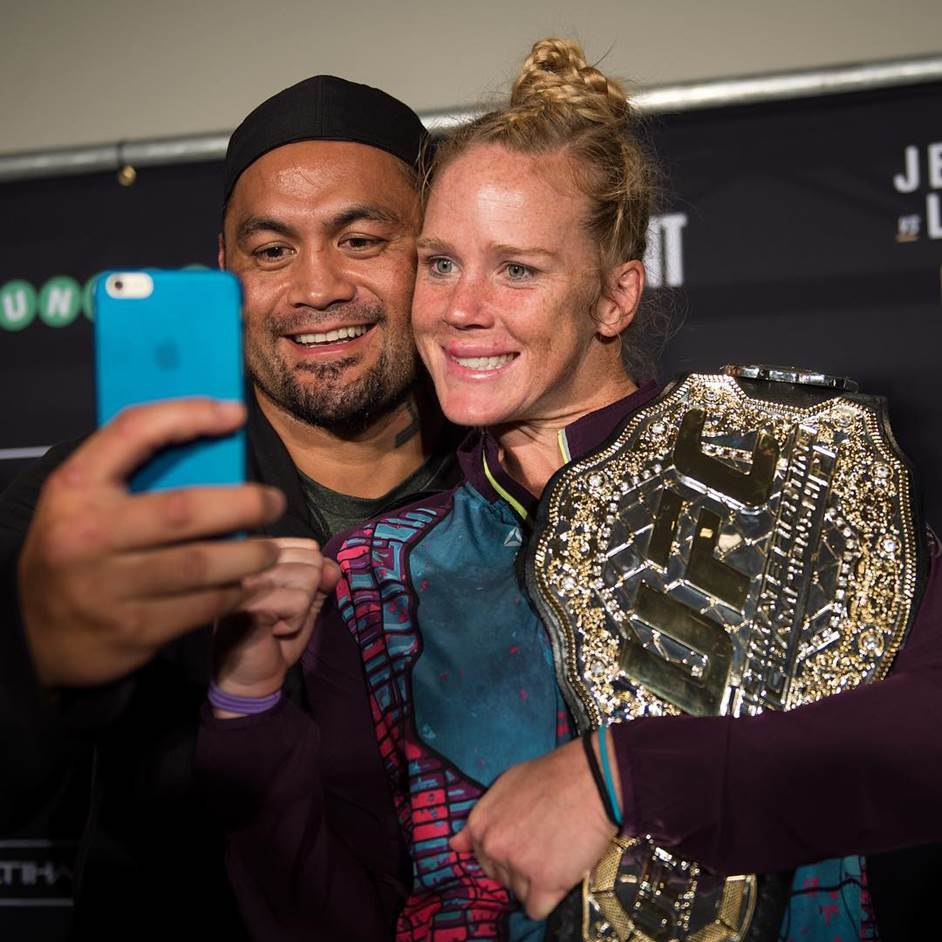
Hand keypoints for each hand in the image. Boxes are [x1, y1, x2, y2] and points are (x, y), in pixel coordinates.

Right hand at [19, 398, 285, 687]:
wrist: (34, 635)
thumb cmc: (76, 551)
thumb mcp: (84, 502)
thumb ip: (134, 473)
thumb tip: (215, 437)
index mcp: (75, 489)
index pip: (132, 432)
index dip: (187, 415)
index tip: (235, 413)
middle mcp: (88, 535)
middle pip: (184, 511)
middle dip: (244, 504)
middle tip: (273, 502)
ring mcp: (108, 588)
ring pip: (201, 565)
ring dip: (250, 555)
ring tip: (269, 550)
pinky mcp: (133, 630)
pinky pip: (202, 607)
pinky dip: (234, 593)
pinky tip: (246, 585)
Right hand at [211, 538, 339, 706]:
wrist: (252, 676)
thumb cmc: (276, 636)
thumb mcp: (305, 601)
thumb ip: (322, 579)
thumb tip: (333, 568)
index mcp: (258, 552)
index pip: (310, 547)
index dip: (310, 578)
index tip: (286, 598)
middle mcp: (248, 559)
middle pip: (312, 560)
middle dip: (307, 593)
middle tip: (281, 612)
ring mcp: (245, 578)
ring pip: (308, 578)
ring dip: (300, 610)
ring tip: (276, 621)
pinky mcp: (247, 602)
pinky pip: (298, 601)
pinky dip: (294, 623)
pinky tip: (272, 630)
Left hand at [449, 733, 618, 919]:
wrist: (591, 779)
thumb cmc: (551, 776)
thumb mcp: (506, 784)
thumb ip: (482, 817)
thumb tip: (455, 846)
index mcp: (480, 824)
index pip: (482, 858)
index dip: (506, 852)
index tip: (525, 842)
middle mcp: (493, 847)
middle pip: (500, 878)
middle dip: (520, 868)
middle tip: (545, 845)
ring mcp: (517, 866)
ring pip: (520, 893)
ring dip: (536, 882)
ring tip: (557, 852)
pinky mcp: (545, 883)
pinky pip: (536, 909)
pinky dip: (549, 899)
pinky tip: (561, 874)